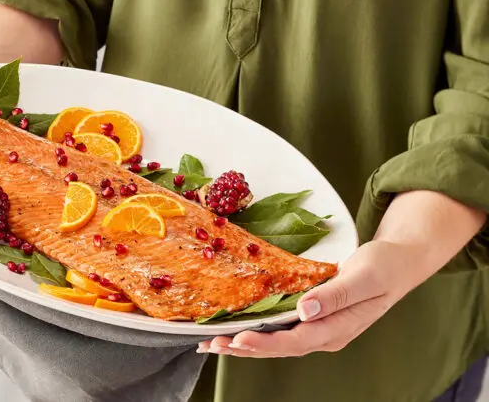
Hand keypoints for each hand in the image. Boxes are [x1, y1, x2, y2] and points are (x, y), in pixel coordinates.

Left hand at [197, 190, 485, 357]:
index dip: (265, 343)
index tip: (239, 339)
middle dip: (245, 348)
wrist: (399, 262)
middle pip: (280, 347)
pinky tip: (238, 329)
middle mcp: (326, 334)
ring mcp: (319, 328)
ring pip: (277, 341)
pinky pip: (281, 329)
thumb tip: (306, 311)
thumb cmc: (385, 267)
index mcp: (338, 328)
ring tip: (214, 343)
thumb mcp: (364, 277)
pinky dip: (257, 331)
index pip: (295, 341)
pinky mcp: (313, 318)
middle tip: (212, 344)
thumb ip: (335, 296)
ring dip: (246, 344)